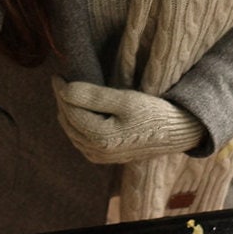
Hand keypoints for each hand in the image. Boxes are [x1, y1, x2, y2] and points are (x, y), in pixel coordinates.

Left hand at [52, 78, 203, 163]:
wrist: (175, 133)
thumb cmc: (153, 113)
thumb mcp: (124, 99)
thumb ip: (93, 96)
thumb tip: (64, 89)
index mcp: (99, 138)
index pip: (70, 110)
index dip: (61, 91)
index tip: (57, 75)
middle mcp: (96, 152)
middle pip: (68, 122)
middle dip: (62, 101)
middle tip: (62, 82)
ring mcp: (100, 158)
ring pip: (72, 132)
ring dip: (68, 113)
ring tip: (68, 94)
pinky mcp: (105, 158)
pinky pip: (81, 141)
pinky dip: (76, 125)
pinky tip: (80, 113)